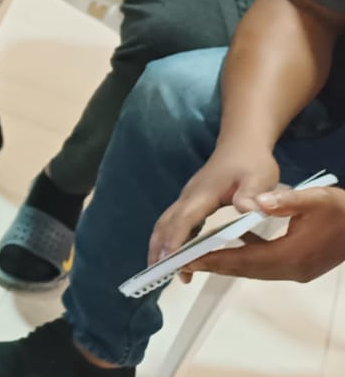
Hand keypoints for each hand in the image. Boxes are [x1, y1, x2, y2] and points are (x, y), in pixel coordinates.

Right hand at [149, 146, 280, 265]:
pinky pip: (174, 223)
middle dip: (159, 248)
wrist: (241, 144)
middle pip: (166, 224)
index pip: (184, 219)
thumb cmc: (251, 162)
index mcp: (202, 194)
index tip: (168, 260)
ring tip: (163, 272)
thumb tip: (248, 211)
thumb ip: (253, 194)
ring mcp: (187, 200)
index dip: (175, 240)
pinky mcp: (191, 203)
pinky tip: (176, 256)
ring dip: (161, 246)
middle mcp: (188, 198)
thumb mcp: (259, 177)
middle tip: (159, 274)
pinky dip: (169, 240)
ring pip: (166, 224)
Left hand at [184, 186, 344, 283]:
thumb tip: (255, 202)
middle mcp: (291, 269)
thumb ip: (285, 201)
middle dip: (214, 264)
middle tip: (181, 260)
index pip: (244, 259)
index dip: (215, 259)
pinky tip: (236, 237)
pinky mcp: (300, 266)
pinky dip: (247, 254)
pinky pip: (265, 262)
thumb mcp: (317, 199)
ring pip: (254, 268)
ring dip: (228, 261)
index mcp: (291, 255)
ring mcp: (296, 270)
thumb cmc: (343, 212)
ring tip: (198, 252)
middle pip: (245, 268)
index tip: (187, 259)